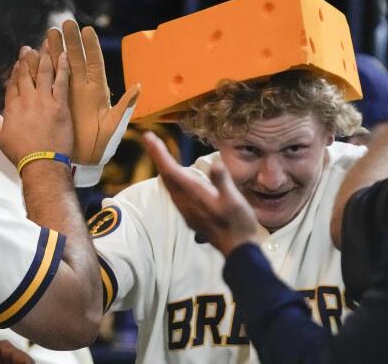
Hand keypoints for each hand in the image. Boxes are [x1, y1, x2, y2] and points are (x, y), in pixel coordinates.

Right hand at [0, 45, 71, 165]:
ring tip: (47, 45)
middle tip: (30, 48)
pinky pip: (62, 82)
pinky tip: (65, 56)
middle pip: (26, 75)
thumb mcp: (1, 136)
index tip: (19, 62)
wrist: (41, 162)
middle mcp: (27, 100)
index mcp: (12, 107)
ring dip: (45, 58)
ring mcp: (44, 102)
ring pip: (44, 74)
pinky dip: (63, 68)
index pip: (13, 84)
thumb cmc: (22, 152)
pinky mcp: (60, 106)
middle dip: (28, 60)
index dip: (16, 72)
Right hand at [47, 20, 139, 164]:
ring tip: (49, 32)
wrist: (84, 161)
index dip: (91, 48)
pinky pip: (49, 82)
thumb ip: (125, 106)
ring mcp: (69, 95)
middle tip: (66, 23)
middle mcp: (84, 89)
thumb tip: (138, 86)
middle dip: (72, 42)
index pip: (95, 64)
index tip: (88, 30)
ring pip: (61, 68)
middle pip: (77, 60)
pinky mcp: (57, 102)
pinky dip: (43, 69)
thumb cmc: (102, 145)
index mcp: (99, 93)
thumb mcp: (115, 125)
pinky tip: (36, 55)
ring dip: (55, 50)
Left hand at [143, 132, 260, 256]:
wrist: (238, 250)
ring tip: (161, 154)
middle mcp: (186, 202)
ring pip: (169, 186)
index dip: (159, 153)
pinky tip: (177, 178)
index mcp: (194, 195)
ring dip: (164, 168)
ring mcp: (187, 210)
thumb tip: (215, 163)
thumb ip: (222, 182)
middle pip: (166, 176)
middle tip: (151, 140)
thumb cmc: (239, 224)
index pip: (170, 171)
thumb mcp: (234, 201)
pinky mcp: (192, 215)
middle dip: (158, 157)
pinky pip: (176, 193)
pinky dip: (172, 179)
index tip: (149, 137)